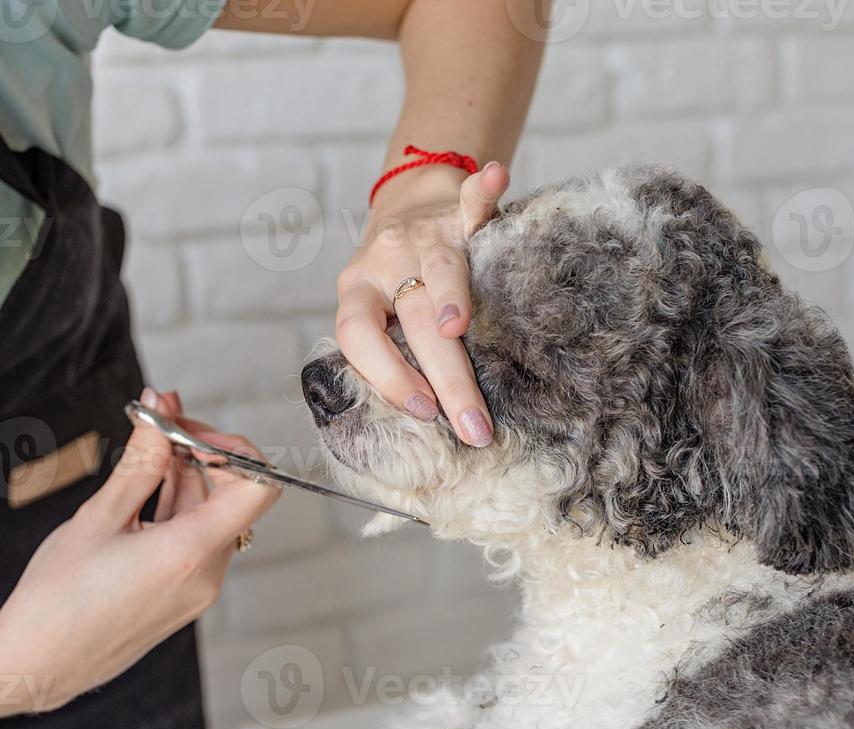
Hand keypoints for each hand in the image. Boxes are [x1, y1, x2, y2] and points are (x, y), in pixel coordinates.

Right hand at [0, 388, 280, 713]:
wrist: (35, 665)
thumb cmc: (56, 599)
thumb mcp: (98, 517)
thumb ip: (140, 459)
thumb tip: (161, 408)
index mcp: (191, 553)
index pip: (258, 486)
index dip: (232, 447)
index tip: (185, 432)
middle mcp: (207, 575)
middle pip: (232, 496)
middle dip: (199, 453)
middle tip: (156, 423)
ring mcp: (197, 590)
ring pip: (210, 516)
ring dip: (183, 478)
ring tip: (140, 450)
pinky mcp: (182, 597)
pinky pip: (195, 541)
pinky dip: (175, 510)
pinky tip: (139, 490)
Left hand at [334, 161, 510, 446]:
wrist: (410, 197)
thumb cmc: (397, 276)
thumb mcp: (378, 309)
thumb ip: (389, 349)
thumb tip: (425, 417)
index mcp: (358, 291)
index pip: (358, 335)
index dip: (384, 374)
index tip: (421, 411)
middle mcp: (386, 261)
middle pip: (412, 322)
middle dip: (445, 379)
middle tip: (473, 425)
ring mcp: (423, 234)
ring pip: (439, 270)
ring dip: (449, 297)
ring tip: (457, 328)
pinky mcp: (458, 211)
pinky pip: (472, 202)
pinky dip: (483, 191)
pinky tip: (495, 177)